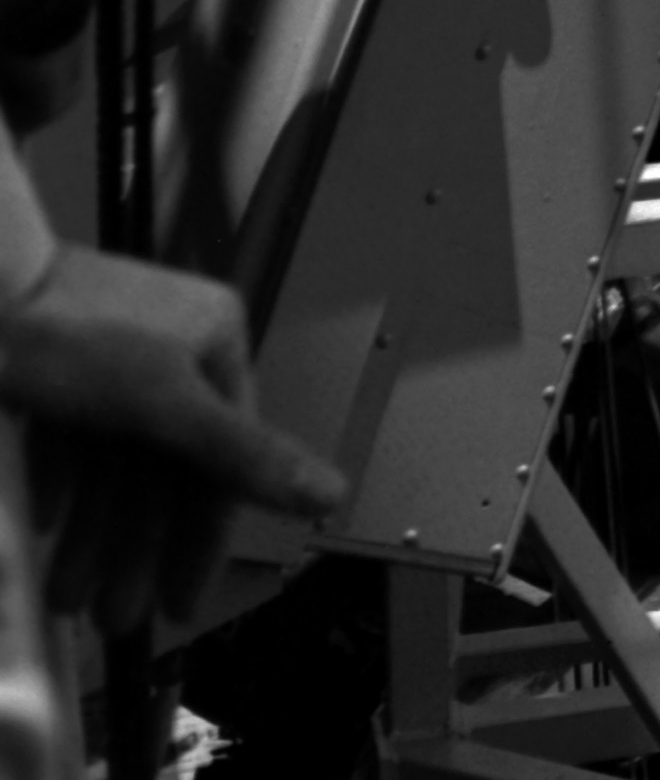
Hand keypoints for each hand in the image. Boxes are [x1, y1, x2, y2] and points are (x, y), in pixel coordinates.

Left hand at [0, 246, 346, 630]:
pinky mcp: (53, 367)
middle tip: (115, 614)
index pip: (220, 461)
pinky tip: (50, 526)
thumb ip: (244, 454)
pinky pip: (69, 443)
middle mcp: (167, 350)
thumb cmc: (65, 327)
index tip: (179, 600)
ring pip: (110, 466)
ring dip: (92, 535)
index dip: (200, 540)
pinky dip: (62, 489)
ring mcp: (107, 359)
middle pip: (160, 472)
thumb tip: (327, 492)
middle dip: (133, 551)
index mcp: (212, 343)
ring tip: (70, 595)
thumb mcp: (166, 402)